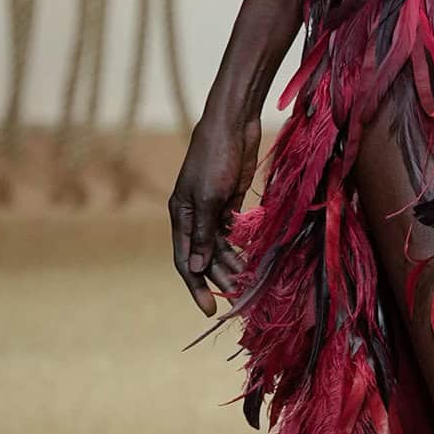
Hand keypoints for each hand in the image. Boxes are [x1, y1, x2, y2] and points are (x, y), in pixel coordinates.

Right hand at [168, 106, 261, 312]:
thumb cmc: (215, 158)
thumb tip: (195, 267)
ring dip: (232, 265)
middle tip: (239, 298)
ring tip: (248, 284)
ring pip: (221, 247)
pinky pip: (234, 233)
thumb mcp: (208, 197)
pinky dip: (242, 247)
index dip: (196, 286)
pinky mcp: (231, 202)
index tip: (210, 309)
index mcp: (180, 216)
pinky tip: (253, 261)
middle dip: (219, 279)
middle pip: (205, 257)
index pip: (185, 260)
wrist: (234, 124)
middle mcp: (194, 217)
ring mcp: (213, 210)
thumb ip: (203, 233)